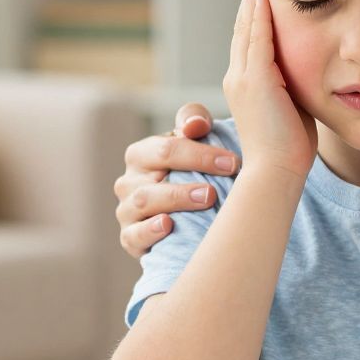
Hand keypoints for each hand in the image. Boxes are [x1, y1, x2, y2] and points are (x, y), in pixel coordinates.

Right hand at [113, 105, 240, 259]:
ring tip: (204, 202)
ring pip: (143, 204)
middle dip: (185, 184)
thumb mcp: (196, 140)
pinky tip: (169, 226)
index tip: (233, 163)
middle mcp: (128, 182)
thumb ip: (196, 121)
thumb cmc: (192, 169)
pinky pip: (133, 236)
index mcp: (141, 154)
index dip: (201, 155)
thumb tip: (196, 124)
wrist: (186, 213)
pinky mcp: (130, 239)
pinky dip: (149, 232)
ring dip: (175, 203)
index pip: (166, 149)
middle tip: (215, 190)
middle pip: (152, 180)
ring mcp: (127, 211)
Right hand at [224, 0, 316, 181]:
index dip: (253, 6)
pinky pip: (256, 38)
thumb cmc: (289, 147)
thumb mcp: (291, 106)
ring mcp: (243, 77)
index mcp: (246, 81)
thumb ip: (293, 84)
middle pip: (243, 23)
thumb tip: (313, 70)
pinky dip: (259, 14)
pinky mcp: (255, 81)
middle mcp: (238, 75)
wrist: (276, 172)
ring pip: (247, 26)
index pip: (249, 34)